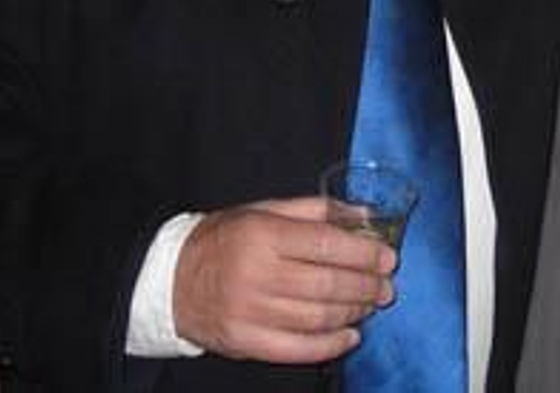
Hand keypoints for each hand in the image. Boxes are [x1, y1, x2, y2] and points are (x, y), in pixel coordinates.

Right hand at [173, 196, 396, 362]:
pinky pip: (297, 349)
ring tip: (371, 305)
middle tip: (387, 285)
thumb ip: (317, 210)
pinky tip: (350, 336)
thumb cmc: (225, 239)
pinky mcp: (245, 342)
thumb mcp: (265, 210)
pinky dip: (330, 345)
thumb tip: (366, 213)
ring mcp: (250, 313)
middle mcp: (256, 274)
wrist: (171, 280)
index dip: (364, 253)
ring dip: (354, 313)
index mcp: (263, 235)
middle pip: (327, 285)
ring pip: (317, 318)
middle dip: (366, 286)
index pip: (326, 245)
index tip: (388, 257)